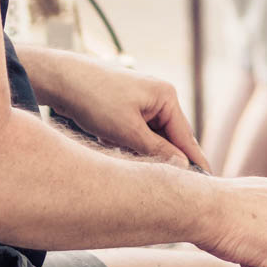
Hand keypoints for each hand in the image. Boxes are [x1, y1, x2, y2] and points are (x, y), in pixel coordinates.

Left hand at [38, 52, 209, 170]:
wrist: (61, 79)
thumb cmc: (96, 100)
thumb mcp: (128, 131)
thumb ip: (158, 151)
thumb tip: (183, 167)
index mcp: (166, 97)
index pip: (186, 138)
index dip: (195, 164)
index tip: (205, 188)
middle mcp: (158, 97)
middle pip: (169, 140)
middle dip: (158, 157)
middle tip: (160, 183)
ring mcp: (142, 102)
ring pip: (149, 140)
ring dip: (136, 150)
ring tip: (117, 148)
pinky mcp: (125, 108)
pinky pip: (134, 135)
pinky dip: (124, 143)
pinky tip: (106, 140)